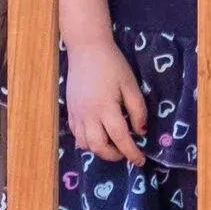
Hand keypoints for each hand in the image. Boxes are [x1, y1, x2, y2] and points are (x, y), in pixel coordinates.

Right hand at [65, 30, 145, 162]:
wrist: (86, 48)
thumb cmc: (112, 64)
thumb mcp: (130, 84)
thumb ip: (137, 109)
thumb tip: (140, 132)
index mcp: (105, 108)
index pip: (120, 138)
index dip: (131, 152)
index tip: (140, 160)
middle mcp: (88, 115)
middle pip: (99, 147)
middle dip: (114, 155)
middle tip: (126, 152)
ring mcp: (76, 114)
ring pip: (85, 144)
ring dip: (100, 150)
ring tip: (113, 145)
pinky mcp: (70, 110)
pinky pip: (76, 134)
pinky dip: (87, 141)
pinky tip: (97, 135)